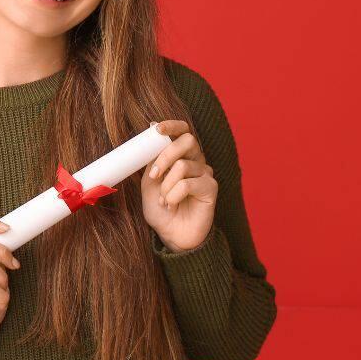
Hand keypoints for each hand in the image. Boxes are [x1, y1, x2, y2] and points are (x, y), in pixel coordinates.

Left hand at [141, 120, 217, 252]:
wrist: (170, 234)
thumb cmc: (160, 208)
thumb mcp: (149, 182)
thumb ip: (152, 161)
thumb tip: (150, 136)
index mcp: (181, 155)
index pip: (183, 131)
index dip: (172, 125)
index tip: (156, 128)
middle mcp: (196, 161)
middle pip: (188, 141)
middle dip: (166, 155)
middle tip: (154, 175)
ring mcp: (205, 174)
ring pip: (183, 165)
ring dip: (166, 185)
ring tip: (164, 201)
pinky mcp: (211, 188)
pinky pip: (188, 184)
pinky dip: (173, 195)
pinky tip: (172, 205)